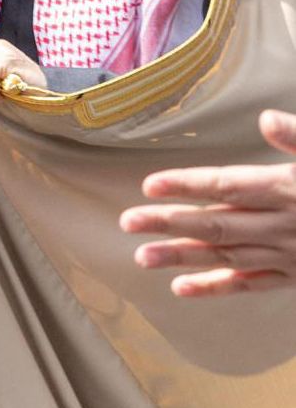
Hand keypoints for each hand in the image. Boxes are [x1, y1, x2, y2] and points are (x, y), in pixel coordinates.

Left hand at [120, 108, 295, 296]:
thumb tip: (267, 119)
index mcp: (288, 188)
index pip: (228, 185)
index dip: (188, 185)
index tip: (149, 184)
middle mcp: (283, 224)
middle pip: (217, 224)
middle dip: (169, 222)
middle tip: (127, 223)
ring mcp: (289, 254)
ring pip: (228, 257)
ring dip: (183, 257)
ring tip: (141, 257)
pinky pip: (253, 284)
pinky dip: (217, 288)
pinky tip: (183, 289)